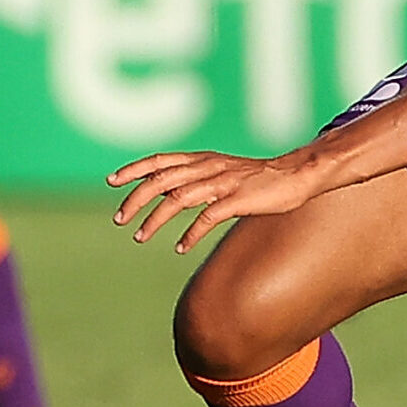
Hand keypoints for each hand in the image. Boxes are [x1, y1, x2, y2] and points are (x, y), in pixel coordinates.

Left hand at [108, 148, 327, 253]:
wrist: (295, 176)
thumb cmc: (257, 178)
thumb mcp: (220, 173)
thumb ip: (193, 180)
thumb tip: (163, 192)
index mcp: (203, 159)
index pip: (160, 160)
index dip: (134, 169)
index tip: (111, 182)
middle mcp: (208, 167)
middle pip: (162, 180)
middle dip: (136, 199)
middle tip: (120, 220)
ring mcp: (223, 182)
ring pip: (179, 198)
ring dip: (156, 219)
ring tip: (140, 237)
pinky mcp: (238, 199)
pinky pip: (208, 217)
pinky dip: (191, 233)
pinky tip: (180, 247)